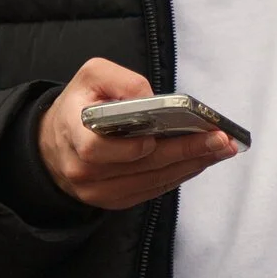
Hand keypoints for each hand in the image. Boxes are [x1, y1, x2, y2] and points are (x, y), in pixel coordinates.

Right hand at [37, 59, 238, 210]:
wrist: (54, 142)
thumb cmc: (80, 104)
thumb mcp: (92, 77)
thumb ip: (121, 80)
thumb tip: (153, 98)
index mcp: (71, 133)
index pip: (95, 149)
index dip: (128, 147)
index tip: (157, 137)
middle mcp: (81, 169)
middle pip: (139, 165)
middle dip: (184, 151)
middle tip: (220, 139)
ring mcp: (97, 190)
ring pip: (151, 181)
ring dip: (191, 165)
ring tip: (222, 149)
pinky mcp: (114, 200)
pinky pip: (152, 191)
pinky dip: (180, 175)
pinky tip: (202, 161)